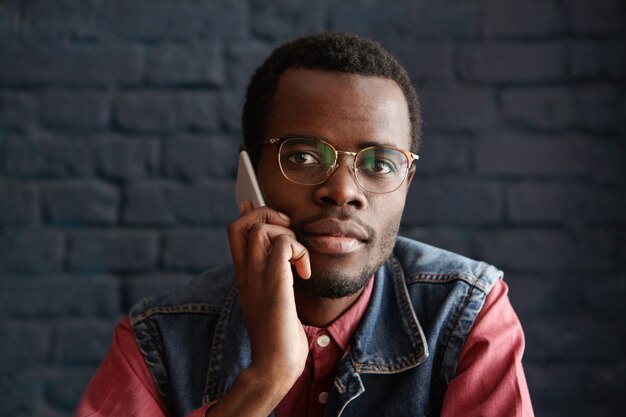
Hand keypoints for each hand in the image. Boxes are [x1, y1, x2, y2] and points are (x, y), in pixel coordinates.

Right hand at [227, 201, 310, 396]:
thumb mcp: (270, 300)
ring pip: (260, 228)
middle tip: (288, 234)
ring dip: (286, 234)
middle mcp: (245, 273)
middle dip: (267, 215)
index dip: (251, 214)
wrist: (274, 365)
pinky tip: (305, 272)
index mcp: (243, 275)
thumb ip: (272, 277)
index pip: (235, 231)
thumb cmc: (278, 336)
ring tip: (297, 258)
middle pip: (241, 223)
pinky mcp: (274, 284)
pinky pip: (283, 245)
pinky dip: (299, 250)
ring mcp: (257, 278)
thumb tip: (282, 257)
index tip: (273, 218)